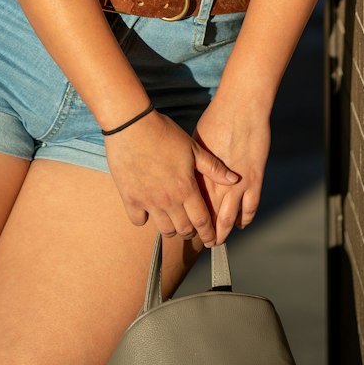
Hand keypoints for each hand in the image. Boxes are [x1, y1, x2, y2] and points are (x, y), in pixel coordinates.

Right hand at [104, 111, 239, 247]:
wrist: (131, 125)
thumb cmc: (163, 133)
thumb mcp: (192, 147)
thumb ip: (213, 167)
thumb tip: (234, 179)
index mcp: (186, 188)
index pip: (202, 221)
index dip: (209, 234)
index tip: (212, 240)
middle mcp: (168, 199)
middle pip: (184, 229)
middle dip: (192, 232)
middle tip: (193, 229)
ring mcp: (148, 201)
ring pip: (164, 229)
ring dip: (172, 229)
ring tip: (174, 222)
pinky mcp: (130, 198)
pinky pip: (138, 221)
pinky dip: (144, 219)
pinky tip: (148, 210)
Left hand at [193, 98, 270, 243]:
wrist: (241, 108)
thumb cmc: (215, 119)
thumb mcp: (195, 142)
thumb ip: (193, 162)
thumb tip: (183, 170)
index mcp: (201, 174)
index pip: (193, 205)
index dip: (189, 219)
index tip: (184, 228)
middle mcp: (217, 183)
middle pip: (209, 216)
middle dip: (204, 233)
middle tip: (201, 242)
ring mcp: (238, 184)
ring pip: (228, 218)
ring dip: (223, 232)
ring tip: (217, 241)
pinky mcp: (254, 180)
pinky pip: (251, 207)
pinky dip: (246, 218)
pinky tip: (241, 224)